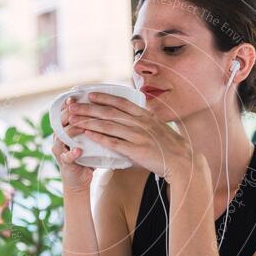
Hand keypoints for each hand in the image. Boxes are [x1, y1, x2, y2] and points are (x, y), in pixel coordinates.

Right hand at [51, 97, 94, 193]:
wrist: (80, 178)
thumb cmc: (87, 155)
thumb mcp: (91, 138)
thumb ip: (95, 125)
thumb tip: (110, 107)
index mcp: (65, 128)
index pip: (65, 111)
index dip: (71, 103)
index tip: (79, 95)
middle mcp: (59, 136)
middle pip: (62, 120)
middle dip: (72, 112)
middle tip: (81, 106)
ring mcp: (60, 149)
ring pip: (62, 135)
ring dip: (73, 130)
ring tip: (83, 127)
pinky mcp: (64, 162)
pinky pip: (66, 156)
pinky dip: (72, 153)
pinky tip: (79, 150)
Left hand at [66, 92, 192, 181]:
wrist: (183, 162)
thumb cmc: (170, 147)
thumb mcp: (158, 128)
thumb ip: (145, 121)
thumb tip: (135, 115)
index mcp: (145, 116)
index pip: (121, 102)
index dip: (104, 97)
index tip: (90, 94)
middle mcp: (140, 123)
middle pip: (109, 112)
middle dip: (89, 108)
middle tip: (73, 107)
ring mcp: (138, 136)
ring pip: (108, 126)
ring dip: (89, 122)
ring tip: (74, 121)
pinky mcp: (136, 150)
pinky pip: (113, 142)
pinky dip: (99, 137)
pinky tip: (88, 134)